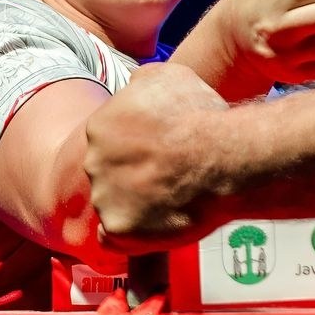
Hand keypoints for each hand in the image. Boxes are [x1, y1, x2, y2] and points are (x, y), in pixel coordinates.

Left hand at [85, 62, 226, 251]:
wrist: (222, 156)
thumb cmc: (200, 114)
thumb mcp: (168, 76)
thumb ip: (140, 83)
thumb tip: (133, 85)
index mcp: (100, 126)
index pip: (108, 141)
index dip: (136, 148)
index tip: (158, 152)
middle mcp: (93, 162)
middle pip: (107, 172)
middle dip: (132, 175)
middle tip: (166, 177)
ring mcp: (104, 198)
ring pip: (112, 205)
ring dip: (134, 205)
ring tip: (172, 201)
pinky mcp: (119, 229)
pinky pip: (115, 239)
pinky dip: (132, 236)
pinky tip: (155, 226)